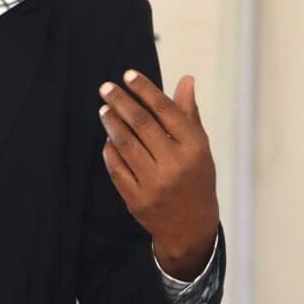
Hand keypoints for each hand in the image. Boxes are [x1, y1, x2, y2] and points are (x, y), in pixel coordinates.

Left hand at [98, 71, 218, 280]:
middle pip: (141, 124)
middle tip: (106, 87)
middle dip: (121, 101)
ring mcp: (154, 183)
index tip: (128, 74)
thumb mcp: (200, 147)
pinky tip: (108, 137)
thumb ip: (188, 114)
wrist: (191, 229)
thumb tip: (186, 79)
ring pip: (125, 143)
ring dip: (111, 122)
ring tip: (104, 109)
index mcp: (195, 148)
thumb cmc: (196, 178)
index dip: (145, 90)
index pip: (166, 111)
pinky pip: (116, 167)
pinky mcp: (136, 198)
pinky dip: (109, 149)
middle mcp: (175, 165)